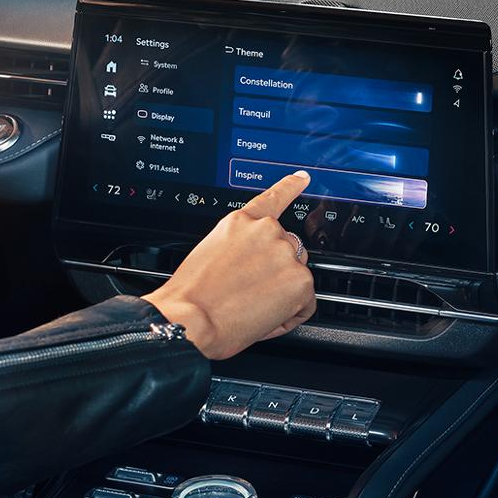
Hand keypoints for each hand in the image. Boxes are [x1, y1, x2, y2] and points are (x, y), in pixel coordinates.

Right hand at [147, 171, 315, 359]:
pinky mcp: (300, 279)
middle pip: (287, 248)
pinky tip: (267, 317)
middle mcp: (266, 230)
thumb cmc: (192, 296)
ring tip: (252, 306)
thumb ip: (240, 248)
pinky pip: (306, 303)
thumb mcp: (211, 254)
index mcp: (240, 222)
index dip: (291, 186)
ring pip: (297, 275)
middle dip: (276, 270)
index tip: (303, 178)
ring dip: (283, 292)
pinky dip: (292, 315)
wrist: (191, 319)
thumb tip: (255, 265)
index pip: (273, 198)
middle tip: (249, 292)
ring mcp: (284, 253)